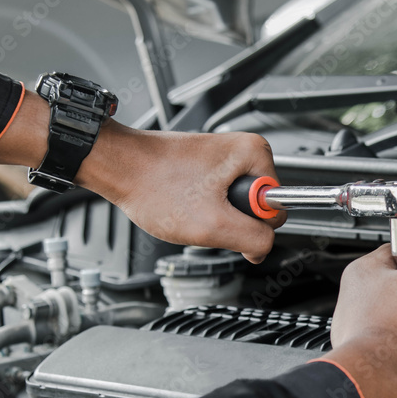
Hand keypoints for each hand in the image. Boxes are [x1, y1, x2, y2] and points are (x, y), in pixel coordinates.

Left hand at [0, 92, 285, 262]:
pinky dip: (203, 210)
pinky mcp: (211, 167)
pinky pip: (220, 201)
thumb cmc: (155, 185)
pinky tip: (184, 203)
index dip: (250, 226)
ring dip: (214, 218)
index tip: (222, 218)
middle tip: (202, 215)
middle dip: (230, 222)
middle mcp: (245, 150)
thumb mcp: (212, 224)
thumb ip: (253, 238)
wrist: (118, 167)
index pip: (278, 209)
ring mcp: (227, 158)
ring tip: (189, 207)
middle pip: (257, 208)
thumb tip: (264, 247)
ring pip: (237, 208)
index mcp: (256, 154)